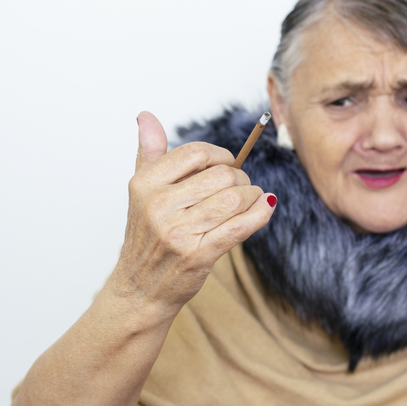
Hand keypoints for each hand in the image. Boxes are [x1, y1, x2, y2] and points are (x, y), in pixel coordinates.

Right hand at [107, 112, 275, 311]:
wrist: (140, 289)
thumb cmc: (147, 238)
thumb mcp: (141, 193)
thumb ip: (149, 153)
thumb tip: (146, 116)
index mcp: (145, 184)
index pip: (196, 153)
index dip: (220, 155)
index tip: (227, 164)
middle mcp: (159, 206)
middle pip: (221, 175)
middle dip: (240, 179)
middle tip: (241, 189)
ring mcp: (178, 232)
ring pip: (234, 199)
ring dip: (252, 197)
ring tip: (251, 200)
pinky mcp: (198, 255)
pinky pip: (240, 226)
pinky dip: (260, 213)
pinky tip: (266, 207)